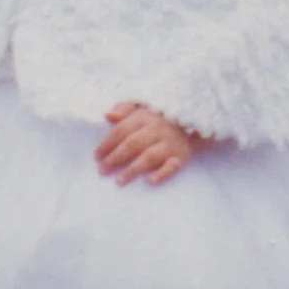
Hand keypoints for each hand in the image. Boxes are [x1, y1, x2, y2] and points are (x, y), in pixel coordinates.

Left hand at [95, 101, 213, 186]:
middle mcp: (156, 130)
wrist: (192, 122)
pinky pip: (172, 166)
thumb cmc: (159, 117)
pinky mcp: (181, 156)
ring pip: (149, 157)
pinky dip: (162, 174)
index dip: (107, 144)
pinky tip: (150, 181)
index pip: (121, 130)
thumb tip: (108, 115)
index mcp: (144, 117)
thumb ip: (124, 109)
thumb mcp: (141, 107)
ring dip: (133, 169)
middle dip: (115, 158)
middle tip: (102, 170)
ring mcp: (170, 144)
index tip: (96, 156)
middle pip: (133, 144)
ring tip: (119, 181)